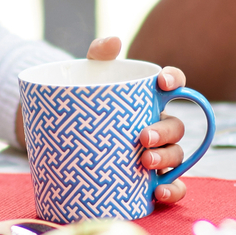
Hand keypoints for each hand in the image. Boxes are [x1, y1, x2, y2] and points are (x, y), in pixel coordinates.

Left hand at [88, 35, 190, 205]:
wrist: (60, 137)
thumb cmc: (82, 104)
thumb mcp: (87, 78)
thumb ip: (98, 55)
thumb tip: (113, 42)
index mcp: (148, 98)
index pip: (173, 84)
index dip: (174, 79)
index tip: (163, 82)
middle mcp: (157, 125)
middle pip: (175, 126)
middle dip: (165, 132)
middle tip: (143, 137)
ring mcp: (155, 153)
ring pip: (176, 156)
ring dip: (168, 160)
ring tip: (145, 163)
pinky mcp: (146, 180)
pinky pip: (170, 186)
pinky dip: (171, 190)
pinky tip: (158, 193)